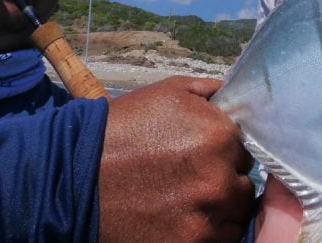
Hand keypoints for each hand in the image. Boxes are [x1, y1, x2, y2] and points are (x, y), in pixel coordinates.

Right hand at [98, 76, 254, 241]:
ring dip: (218, 207)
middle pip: (242, 182)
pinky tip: (181, 218)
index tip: (203, 154)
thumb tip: (233, 96)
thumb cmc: (123, 128)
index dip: (224, 150)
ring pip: (234, 214)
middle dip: (223, 178)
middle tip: (191, 178)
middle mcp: (219, 177)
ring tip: (186, 199)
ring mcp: (207, 216)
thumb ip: (209, 92)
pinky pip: (220, 238)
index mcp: (220, 135)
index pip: (244, 147)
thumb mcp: (167, 92)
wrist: (77, 173)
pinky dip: (206, 230)